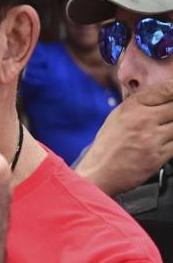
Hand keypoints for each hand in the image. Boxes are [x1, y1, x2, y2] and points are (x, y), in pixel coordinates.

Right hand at [75, 81, 172, 195]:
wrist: (98, 173)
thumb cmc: (106, 146)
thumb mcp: (117, 117)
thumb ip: (139, 104)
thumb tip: (162, 95)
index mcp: (132, 107)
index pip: (167, 89)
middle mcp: (143, 120)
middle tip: (168, 117)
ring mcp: (151, 139)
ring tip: (164, 129)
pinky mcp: (158, 156)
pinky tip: (166, 141)